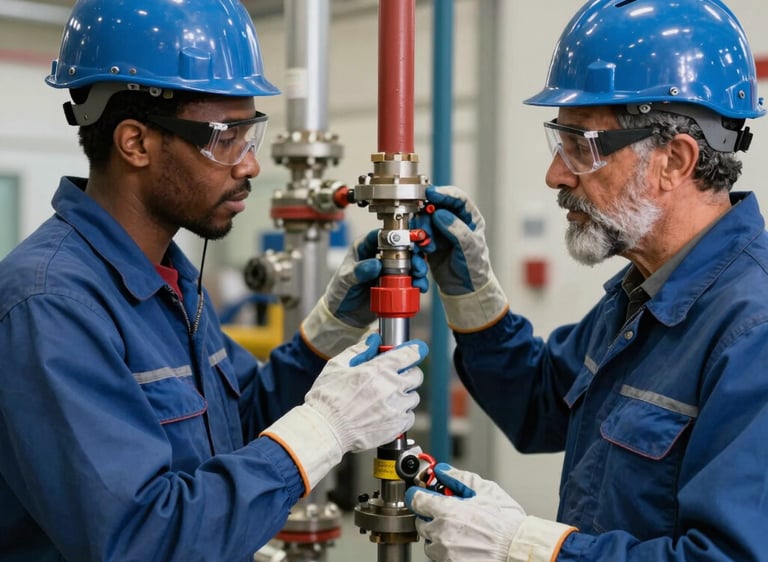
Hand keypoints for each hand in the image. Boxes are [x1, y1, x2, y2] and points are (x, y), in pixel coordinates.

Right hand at [262, 333, 425, 489]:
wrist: (326, 429)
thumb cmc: (327, 397)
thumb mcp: (338, 365)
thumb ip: (359, 350)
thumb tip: (374, 340)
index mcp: (379, 369)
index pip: (410, 354)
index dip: (416, 349)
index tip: (417, 349)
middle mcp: (392, 388)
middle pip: (416, 375)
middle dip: (408, 373)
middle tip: (396, 376)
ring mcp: (396, 408)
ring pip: (414, 397)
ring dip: (404, 394)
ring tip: (387, 397)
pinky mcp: (396, 427)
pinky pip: (410, 416)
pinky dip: (402, 413)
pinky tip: (387, 412)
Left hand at [301, 229, 428, 356]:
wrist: (344, 314)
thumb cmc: (340, 292)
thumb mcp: (346, 280)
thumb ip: (359, 271)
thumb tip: (376, 264)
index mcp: (364, 247)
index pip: (380, 235)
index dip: (394, 235)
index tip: (404, 240)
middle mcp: (378, 255)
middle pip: (400, 247)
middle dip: (413, 253)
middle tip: (417, 263)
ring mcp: (387, 269)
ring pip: (409, 262)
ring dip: (418, 267)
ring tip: (419, 276)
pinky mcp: (394, 283)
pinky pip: (410, 278)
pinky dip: (418, 281)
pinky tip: (420, 286)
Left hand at [405, 463, 524, 561]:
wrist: (519, 550)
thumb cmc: (506, 523)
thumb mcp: (485, 491)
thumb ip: (459, 478)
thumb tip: (443, 471)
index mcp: (446, 511)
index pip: (415, 500)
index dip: (418, 495)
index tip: (422, 495)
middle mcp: (441, 533)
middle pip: (420, 522)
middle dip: (431, 517)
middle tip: (450, 515)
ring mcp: (444, 553)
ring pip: (430, 542)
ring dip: (439, 536)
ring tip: (461, 533)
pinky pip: (440, 557)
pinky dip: (447, 551)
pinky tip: (464, 546)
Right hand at [410, 186, 507, 331]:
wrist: (465, 290)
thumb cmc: (475, 268)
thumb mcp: (470, 249)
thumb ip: (456, 230)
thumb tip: (439, 214)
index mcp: (468, 218)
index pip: (456, 198)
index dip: (442, 193)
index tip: (430, 194)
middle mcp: (452, 222)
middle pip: (432, 210)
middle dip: (425, 222)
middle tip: (425, 236)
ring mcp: (439, 232)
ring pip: (422, 224)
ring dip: (419, 237)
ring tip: (426, 251)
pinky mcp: (429, 244)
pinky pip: (417, 241)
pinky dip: (416, 251)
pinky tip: (420, 264)